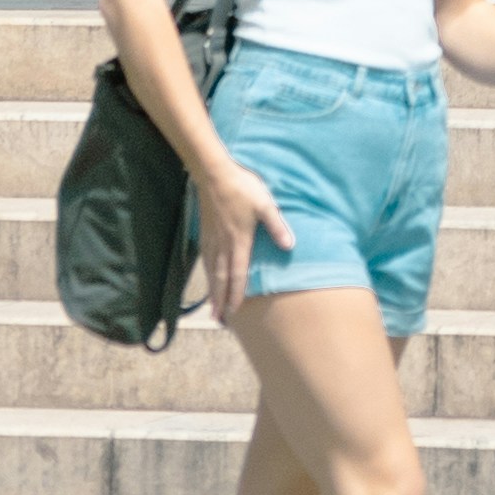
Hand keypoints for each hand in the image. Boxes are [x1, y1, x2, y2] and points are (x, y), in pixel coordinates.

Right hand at [198, 152, 285, 322]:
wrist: (214, 174)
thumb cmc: (243, 188)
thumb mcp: (265, 204)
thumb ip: (276, 226)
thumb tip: (289, 245)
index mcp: (239, 241)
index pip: (238, 275)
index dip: (236, 295)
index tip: (234, 313)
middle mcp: (223, 245)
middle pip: (221, 279)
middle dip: (220, 300)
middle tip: (219, 320)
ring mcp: (212, 239)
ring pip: (211, 271)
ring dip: (212, 291)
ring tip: (211, 307)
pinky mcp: (205, 231)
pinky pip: (204, 259)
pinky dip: (206, 274)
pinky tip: (207, 277)